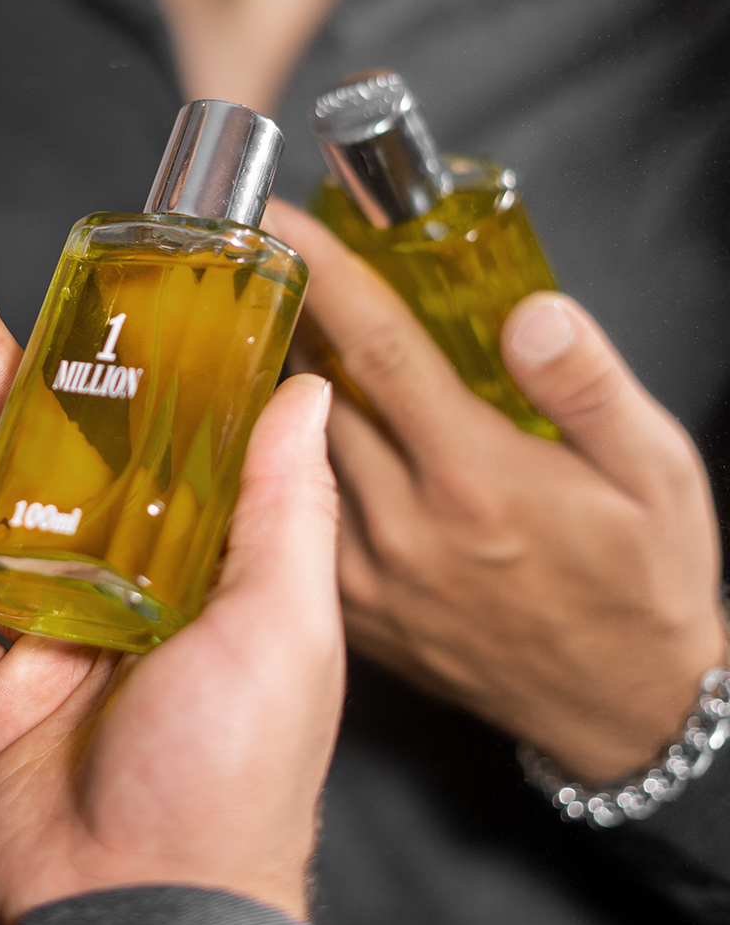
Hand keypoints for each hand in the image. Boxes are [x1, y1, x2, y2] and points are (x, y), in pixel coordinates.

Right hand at [0, 260, 343, 924]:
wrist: (157, 907)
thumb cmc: (238, 770)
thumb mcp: (282, 620)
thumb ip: (285, 504)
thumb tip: (305, 393)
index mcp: (186, 549)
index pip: (135, 428)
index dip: (98, 359)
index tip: (71, 296)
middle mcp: (114, 575)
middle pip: (29, 454)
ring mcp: (47, 628)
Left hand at [266, 200, 726, 784]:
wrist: (624, 707)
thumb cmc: (644, 582)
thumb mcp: (655, 473)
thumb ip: (588, 385)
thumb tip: (529, 311)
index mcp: (476, 478)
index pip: (377, 346)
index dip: (323, 268)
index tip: (280, 216)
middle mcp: (407, 526)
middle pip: (315, 393)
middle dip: (287, 318)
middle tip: (268, 265)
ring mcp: (370, 577)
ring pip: (293, 456)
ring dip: (277, 388)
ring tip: (269, 333)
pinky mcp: (356, 613)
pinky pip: (295, 521)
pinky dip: (282, 465)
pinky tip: (286, 430)